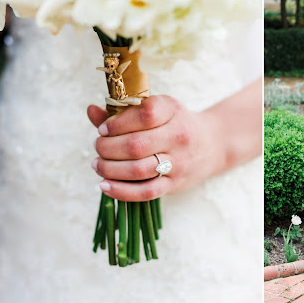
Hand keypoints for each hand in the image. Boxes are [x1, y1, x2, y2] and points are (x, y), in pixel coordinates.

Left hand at [88, 95, 221, 201]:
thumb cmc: (176, 124)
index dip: (117, 123)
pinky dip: (122, 191)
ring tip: (97, 165)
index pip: (144, 114)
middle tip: (97, 147)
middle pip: (136, 145)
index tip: (103, 129)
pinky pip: (146, 192)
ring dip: (110, 169)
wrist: (212, 145)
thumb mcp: (157, 110)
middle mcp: (178, 136)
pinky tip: (105, 186)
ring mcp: (178, 162)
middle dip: (108, 148)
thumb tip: (91, 111)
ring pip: (138, 169)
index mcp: (172, 110)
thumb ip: (123, 112)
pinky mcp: (175, 184)